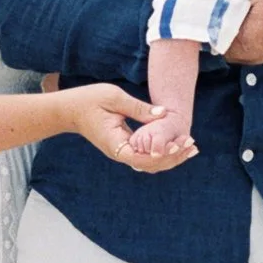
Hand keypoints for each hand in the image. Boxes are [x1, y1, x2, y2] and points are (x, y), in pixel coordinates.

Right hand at [59, 83, 197, 168]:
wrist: (68, 109)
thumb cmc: (88, 100)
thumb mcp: (114, 98)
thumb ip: (138, 108)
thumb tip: (163, 114)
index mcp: (116, 145)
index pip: (144, 159)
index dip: (165, 154)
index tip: (180, 142)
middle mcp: (120, 153)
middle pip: (151, 165)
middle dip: (174, 157)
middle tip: (193, 144)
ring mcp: (122, 151)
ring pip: (150, 163)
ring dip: (170, 156)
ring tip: (191, 147)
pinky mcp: (124, 146)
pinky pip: (146, 155)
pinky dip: (162, 151)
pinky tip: (175, 144)